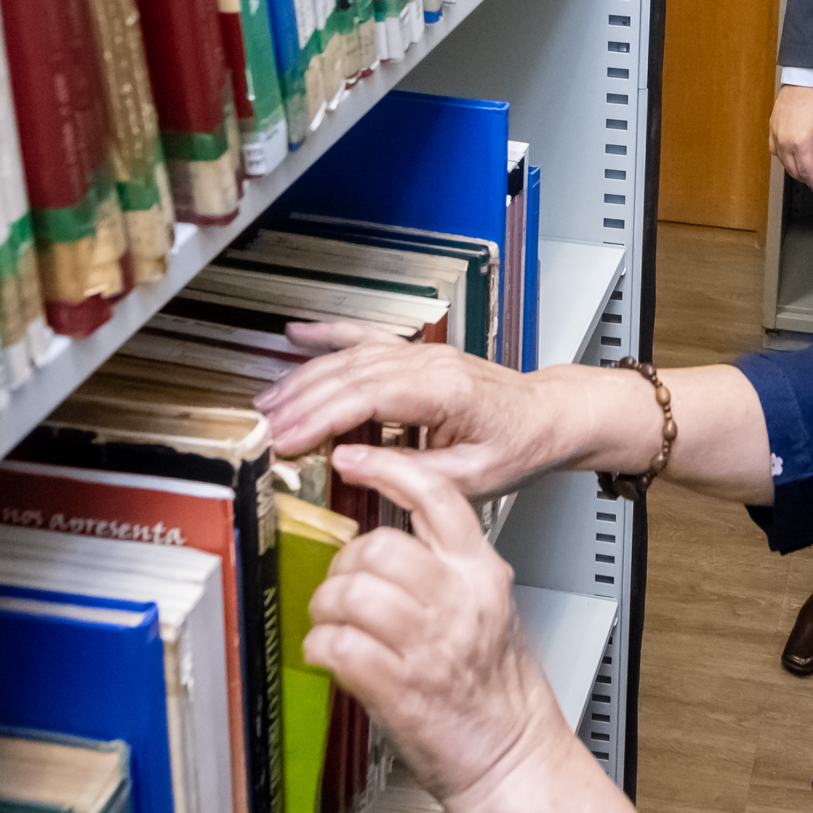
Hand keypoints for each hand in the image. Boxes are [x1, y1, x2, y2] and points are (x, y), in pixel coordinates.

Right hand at [256, 325, 611, 496]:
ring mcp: (423, 354)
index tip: (285, 439)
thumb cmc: (519, 446)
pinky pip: (366, 338)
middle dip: (299, 402)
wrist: (549, 417)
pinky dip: (329, 334)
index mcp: (444, 391)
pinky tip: (298, 334)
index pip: (365, 398)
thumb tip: (350, 462)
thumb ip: (410, 473)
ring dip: (304, 378)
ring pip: (350, 358)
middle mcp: (429, 364)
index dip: (318, 418)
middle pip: (349, 374)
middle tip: (262, 429)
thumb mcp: (472, 479)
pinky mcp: (418, 355)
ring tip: (267, 404)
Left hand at [304, 444, 571, 810]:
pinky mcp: (400, 688)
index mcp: (481, 573)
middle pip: (378, 546)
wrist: (511, 755)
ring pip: (350, 593)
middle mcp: (457, 601)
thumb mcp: (490, 608)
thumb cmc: (499, 689)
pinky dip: (321, 649)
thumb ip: (449, 570)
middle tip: (343, 587)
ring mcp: (428, 645)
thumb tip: (388, 546)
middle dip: (345, 566)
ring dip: (327, 608)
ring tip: (334, 625)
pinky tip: (331, 656)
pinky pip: (338, 646)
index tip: (354, 458)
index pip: (437, 496)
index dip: (388, 469)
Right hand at [770, 84, 812, 198]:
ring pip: (784, 162)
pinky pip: (775, 150)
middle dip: (809, 177)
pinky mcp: (772, 127)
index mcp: (800, 144)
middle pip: (794, 171)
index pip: (807, 174)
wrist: (804, 78)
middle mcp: (784, 142)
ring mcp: (776, 134)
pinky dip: (786, 156)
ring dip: (798, 167)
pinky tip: (797, 152)